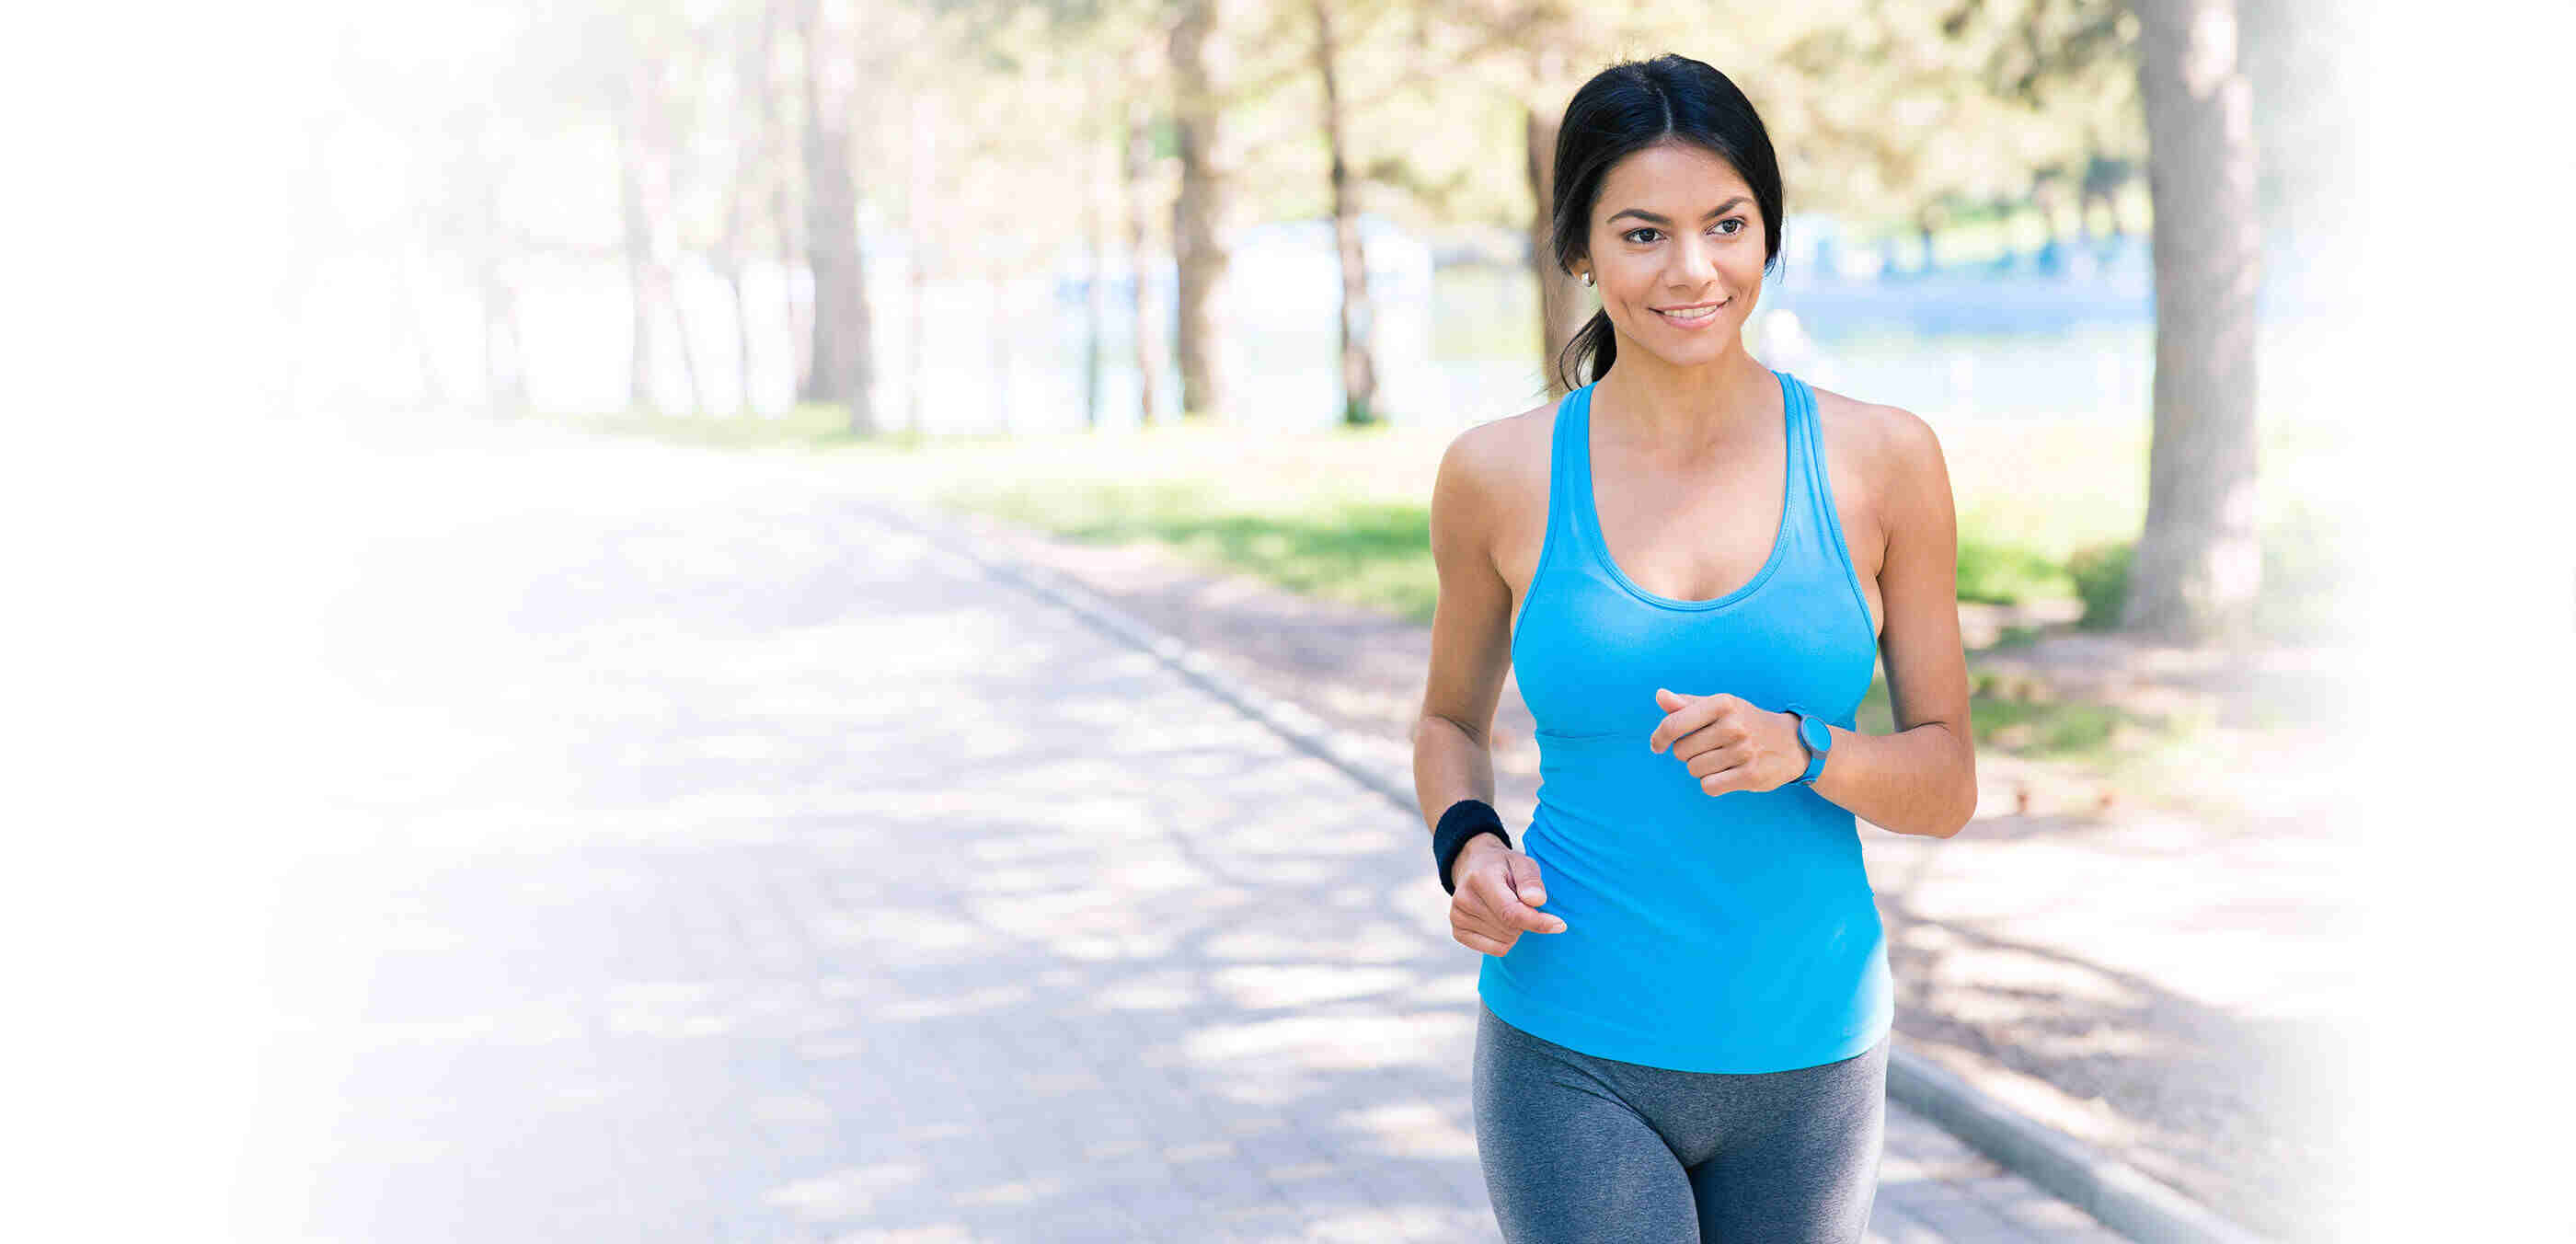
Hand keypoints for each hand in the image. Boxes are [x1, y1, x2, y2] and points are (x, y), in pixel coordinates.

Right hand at [1448, 834, 1568, 956]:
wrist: (1475, 866)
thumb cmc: (1504, 866)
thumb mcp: (1523, 863)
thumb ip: (1531, 880)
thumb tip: (1537, 901)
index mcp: (1481, 878)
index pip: (1511, 912)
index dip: (1537, 922)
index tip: (1560, 925)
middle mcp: (1464, 898)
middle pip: (1511, 928)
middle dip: (1526, 920)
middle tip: (1521, 901)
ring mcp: (1457, 916)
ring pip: (1505, 941)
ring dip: (1516, 929)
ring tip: (1507, 907)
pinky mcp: (1458, 931)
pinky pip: (1495, 950)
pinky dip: (1506, 940)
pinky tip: (1500, 921)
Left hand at [1648, 688, 1803, 796]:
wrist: (1792, 743)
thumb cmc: (1745, 722)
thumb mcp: (1720, 707)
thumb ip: (1687, 704)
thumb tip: (1660, 696)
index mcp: (1722, 704)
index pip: (1674, 724)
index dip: (1659, 737)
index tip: (1657, 745)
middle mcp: (1733, 725)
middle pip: (1681, 752)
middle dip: (1688, 753)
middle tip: (1709, 748)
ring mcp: (1743, 751)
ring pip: (1694, 770)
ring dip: (1701, 769)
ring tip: (1722, 760)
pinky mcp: (1751, 775)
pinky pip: (1709, 786)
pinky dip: (1712, 784)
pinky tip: (1727, 774)